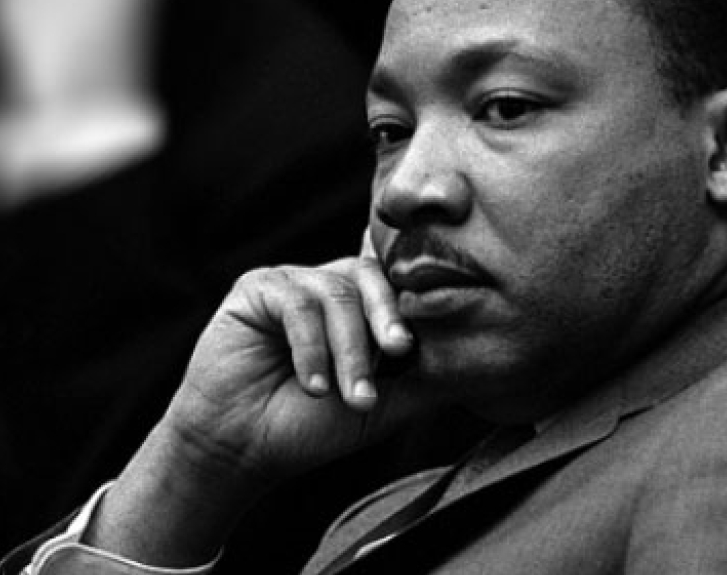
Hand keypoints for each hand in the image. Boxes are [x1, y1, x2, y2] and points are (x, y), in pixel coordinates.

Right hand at [85, 250, 449, 567]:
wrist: (242, 448)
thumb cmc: (309, 428)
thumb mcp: (383, 406)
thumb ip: (425, 377)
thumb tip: (484, 360)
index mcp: (358, 308)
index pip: (396, 283)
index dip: (415, 302)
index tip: (426, 341)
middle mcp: (326, 287)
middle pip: (372, 276)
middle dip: (389, 317)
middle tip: (398, 354)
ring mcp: (291, 284)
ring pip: (337, 293)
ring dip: (348, 350)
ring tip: (348, 395)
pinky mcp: (256, 288)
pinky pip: (296, 302)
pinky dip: (310, 347)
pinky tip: (310, 385)